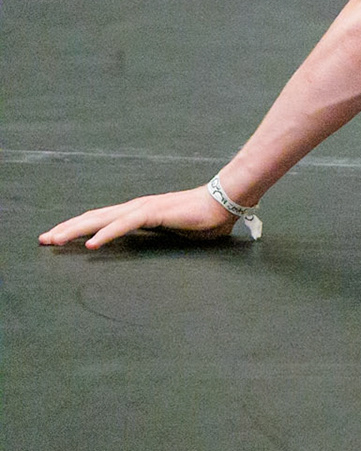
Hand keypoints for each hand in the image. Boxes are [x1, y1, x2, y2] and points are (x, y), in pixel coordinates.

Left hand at [39, 185, 236, 248]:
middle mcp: (136, 207)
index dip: (78, 227)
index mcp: (139, 212)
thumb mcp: (174, 232)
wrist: (226, 201)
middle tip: (44, 240)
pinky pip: (125, 225)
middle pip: (93, 217)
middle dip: (67, 228)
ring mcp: (143, 208)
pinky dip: (106, 234)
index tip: (58, 237)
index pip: (101, 219)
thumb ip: (158, 236)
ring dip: (76, 230)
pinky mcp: (154, 213)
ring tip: (55, 240)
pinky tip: (92, 244)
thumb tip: (151, 248)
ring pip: (102, 219)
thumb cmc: (205, 219)